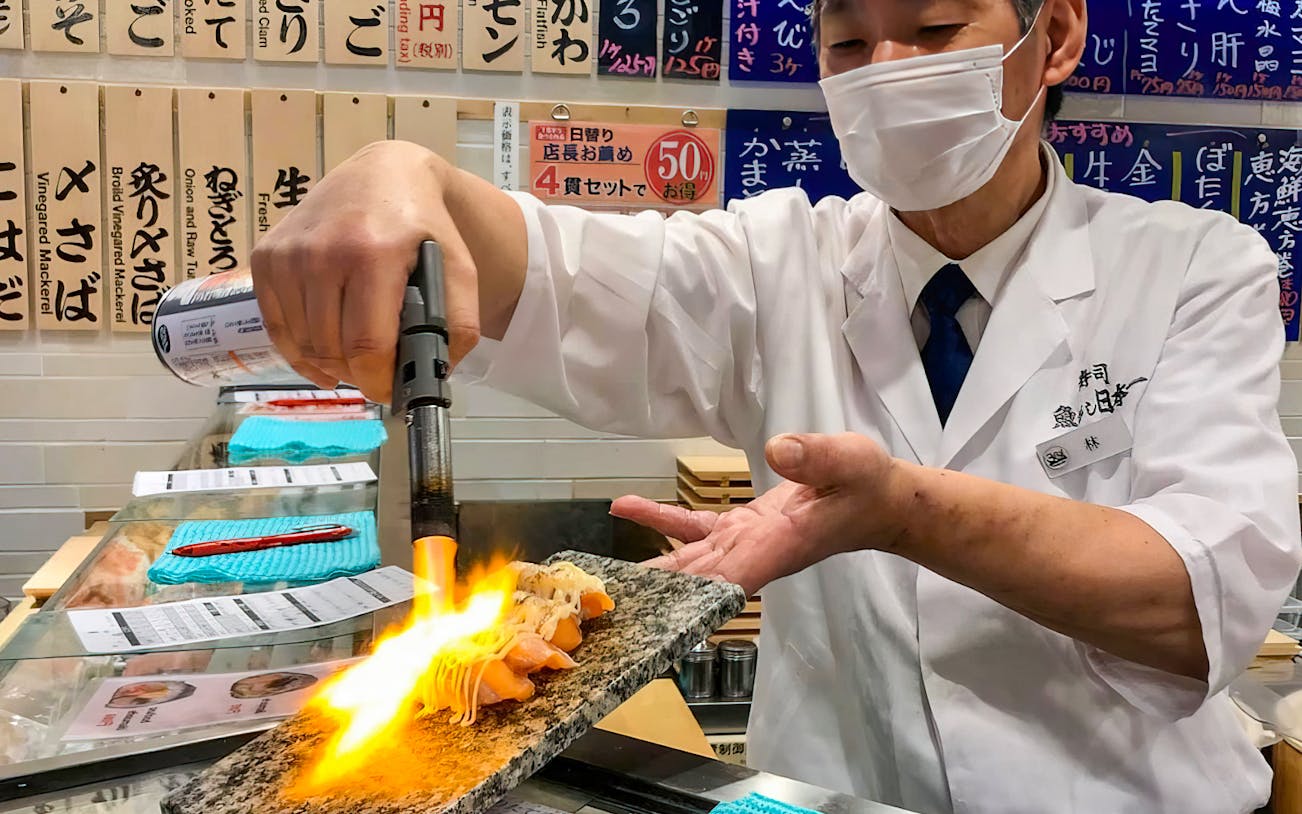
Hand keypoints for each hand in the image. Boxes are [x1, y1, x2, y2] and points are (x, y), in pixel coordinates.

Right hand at [250, 140, 481, 401]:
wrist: (381, 175)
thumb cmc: (422, 228)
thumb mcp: (457, 269)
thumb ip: (459, 323)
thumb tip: (437, 373)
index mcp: (372, 254)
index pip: (365, 344)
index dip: (378, 380)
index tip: (390, 391)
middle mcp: (321, 251)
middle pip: (331, 349)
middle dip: (357, 376)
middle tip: (377, 377)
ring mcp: (287, 253)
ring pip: (302, 344)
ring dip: (330, 366)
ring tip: (356, 361)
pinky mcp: (266, 257)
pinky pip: (276, 326)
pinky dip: (299, 352)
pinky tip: (322, 357)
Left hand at [612, 433, 905, 594]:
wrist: (880, 499)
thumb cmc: (868, 485)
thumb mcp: (850, 462)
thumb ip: (817, 457)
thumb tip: (779, 448)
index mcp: (777, 547)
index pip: (727, 579)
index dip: (689, 596)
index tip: (651, 611)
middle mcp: (753, 554)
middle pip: (694, 582)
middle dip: (652, 594)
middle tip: (603, 603)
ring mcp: (744, 543)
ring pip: (686, 560)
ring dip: (645, 565)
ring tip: (597, 568)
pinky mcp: (741, 527)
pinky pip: (692, 527)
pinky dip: (660, 517)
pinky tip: (626, 505)